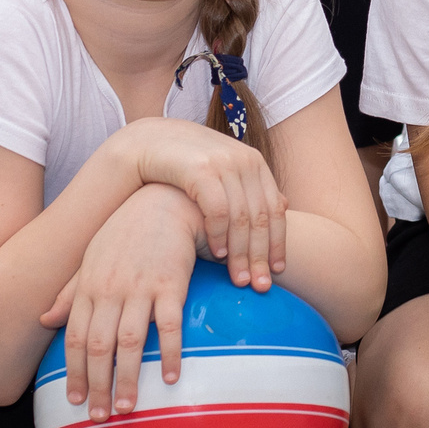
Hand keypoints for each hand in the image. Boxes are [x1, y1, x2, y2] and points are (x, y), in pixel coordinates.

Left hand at [39, 184, 200, 416]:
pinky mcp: (172, 283)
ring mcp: (142, 287)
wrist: (164, 200)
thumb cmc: (126, 232)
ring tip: (126, 408)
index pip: (76, 338)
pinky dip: (171, 352)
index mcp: (89, 286)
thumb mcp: (92, 259)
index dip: (73, 372)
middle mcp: (111, 290)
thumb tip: (44, 320)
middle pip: (99, 347)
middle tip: (97, 418)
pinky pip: (171, 325)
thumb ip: (70, 292)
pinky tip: (170, 377)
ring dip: (127, 378)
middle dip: (96, 386)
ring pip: (130, 342)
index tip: (73, 401)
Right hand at [129, 117, 287, 290]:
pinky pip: (218, 210)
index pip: (275, 209)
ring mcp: (224, 163)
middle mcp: (245, 161)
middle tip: (260, 285)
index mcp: (254, 163)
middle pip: (262, 217)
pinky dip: (220, 235)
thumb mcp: (222, 171)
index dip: (278, 242)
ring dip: (242, 252)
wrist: (146, 142)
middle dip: (261, 255)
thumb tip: (282, 206)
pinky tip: (217, 255)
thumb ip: (248, 188)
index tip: (277, 270)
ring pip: (243, 218)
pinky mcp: (201, 169)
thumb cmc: (185, 163)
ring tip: (238, 279)